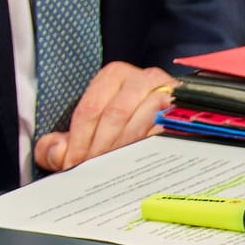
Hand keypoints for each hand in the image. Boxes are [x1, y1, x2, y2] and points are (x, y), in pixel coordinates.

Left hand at [34, 61, 175, 171]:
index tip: (73, 163)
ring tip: (110, 169)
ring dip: (123, 149)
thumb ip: (56, 144)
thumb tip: (56, 153)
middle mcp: (142, 78)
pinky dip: (151, 147)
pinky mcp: (188, 112)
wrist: (168, 119)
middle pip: (115, 115)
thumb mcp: (83, 132)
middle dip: (100, 146)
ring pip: (142, 122)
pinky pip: (168, 130)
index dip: (78, 140)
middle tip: (92, 169)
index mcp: (114, 75)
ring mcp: (169, 92)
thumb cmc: (118, 126)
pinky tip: (138, 163)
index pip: (90, 110)